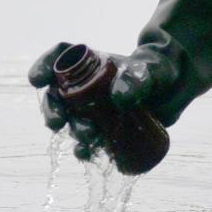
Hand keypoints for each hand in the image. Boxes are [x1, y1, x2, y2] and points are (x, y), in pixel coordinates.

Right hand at [28, 43, 155, 160]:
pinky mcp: (105, 128)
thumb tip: (118, 99)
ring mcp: (94, 108)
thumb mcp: (149, 71)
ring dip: (73, 131)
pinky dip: (84, 149)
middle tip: (57, 123)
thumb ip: (135, 80)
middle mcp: (85, 86)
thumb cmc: (157, 71)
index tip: (36, 80)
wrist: (174, 90)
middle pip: (56, 95)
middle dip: (52, 110)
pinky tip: (87, 154)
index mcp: (90, 63)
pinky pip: (87, 141)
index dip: (43, 66)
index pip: (59, 57)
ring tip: (88, 137)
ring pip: (71, 121)